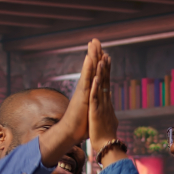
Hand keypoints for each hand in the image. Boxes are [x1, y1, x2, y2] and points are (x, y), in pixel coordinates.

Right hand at [38, 39, 99, 166]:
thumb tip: (99, 108)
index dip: (99, 63)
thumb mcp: (92, 113)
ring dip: (91, 56)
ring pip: (88, 70)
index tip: (103, 52)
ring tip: (93, 43)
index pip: (96, 74)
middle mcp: (86, 89)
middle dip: (94, 53)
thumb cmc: (81, 126)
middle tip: (95, 39)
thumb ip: (95, 108)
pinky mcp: (82, 95)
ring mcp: (83, 91)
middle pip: (91, 68)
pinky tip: (90, 58)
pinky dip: (88, 68)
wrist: (71, 133)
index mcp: (90, 92)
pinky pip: (86, 78)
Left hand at [89, 54, 118, 151]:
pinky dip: (96, 87)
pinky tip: (96, 77)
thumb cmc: (106, 136)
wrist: (107, 147)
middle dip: (103, 63)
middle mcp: (106, 101)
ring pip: (102, 86)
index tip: (105, 56)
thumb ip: (109, 114)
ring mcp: (102, 106)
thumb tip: (112, 113)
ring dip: (102, 71)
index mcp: (106, 102)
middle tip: (102, 48)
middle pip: (105, 78)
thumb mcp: (108, 121)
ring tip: (101, 57)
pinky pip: (96, 97)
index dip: (106, 69)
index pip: (106, 82)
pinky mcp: (96, 112)